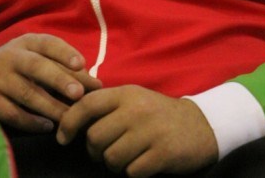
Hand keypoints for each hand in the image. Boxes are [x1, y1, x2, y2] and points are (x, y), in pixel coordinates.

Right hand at [0, 33, 101, 131]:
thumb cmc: (18, 64)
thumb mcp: (35, 56)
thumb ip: (62, 66)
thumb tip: (94, 84)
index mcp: (26, 43)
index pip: (46, 43)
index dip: (63, 52)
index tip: (81, 63)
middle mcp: (11, 58)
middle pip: (36, 67)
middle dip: (59, 79)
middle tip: (79, 94)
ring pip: (26, 93)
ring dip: (50, 106)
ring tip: (70, 116)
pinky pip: (13, 114)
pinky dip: (31, 121)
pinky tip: (48, 126)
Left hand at [57, 85, 217, 175]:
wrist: (202, 125)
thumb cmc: (158, 114)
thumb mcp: (134, 99)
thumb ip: (107, 105)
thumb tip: (70, 118)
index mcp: (126, 93)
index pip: (87, 104)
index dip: (69, 122)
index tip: (63, 138)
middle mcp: (136, 109)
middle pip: (95, 138)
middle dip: (96, 152)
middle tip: (107, 152)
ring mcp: (150, 131)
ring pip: (111, 158)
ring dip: (114, 165)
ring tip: (127, 158)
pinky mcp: (162, 153)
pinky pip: (132, 172)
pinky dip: (133, 172)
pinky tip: (143, 163)